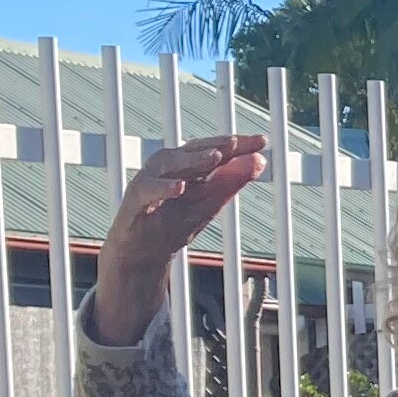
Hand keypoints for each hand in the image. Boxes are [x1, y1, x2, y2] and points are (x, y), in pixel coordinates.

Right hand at [90, 135, 267, 342]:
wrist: (143, 255)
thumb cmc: (173, 224)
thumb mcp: (210, 204)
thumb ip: (232, 183)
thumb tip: (261, 160)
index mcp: (187, 167)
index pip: (214, 150)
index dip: (238, 145)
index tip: (263, 141)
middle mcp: (168, 167)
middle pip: (193, 151)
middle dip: (216, 145)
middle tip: (237, 142)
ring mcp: (150, 181)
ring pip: (170, 164)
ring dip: (192, 160)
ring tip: (215, 157)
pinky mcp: (134, 200)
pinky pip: (148, 190)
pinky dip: (163, 188)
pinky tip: (181, 187)